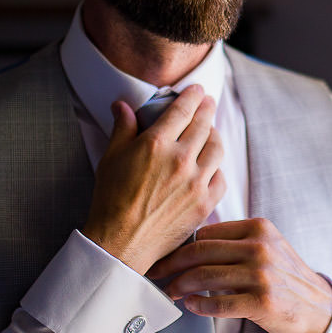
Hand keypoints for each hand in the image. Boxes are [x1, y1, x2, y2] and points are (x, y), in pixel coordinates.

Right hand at [81, 84, 225, 273]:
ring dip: (215, 135)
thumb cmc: (110, 200)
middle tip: (208, 102)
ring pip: (217, 148)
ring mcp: (196, 182)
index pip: (182, 110)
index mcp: (156, 144)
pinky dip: (217, 168)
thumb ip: (122, 128)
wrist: (120, 242)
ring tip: (211, 131)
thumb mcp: (111, 158)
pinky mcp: (205, 203)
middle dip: (207, 109)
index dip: (192, 96)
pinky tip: (211, 165)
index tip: (197, 90)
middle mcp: (181, 159)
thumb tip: (122, 105)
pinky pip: (220, 178)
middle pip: (203, 124)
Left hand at [149, 217, 331, 332]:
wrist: (319, 305)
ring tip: (170, 291)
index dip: (179, 245)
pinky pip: (219, 303)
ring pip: (205, 277)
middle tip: (155, 273)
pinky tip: (190, 306)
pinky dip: (199, 305)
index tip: (164, 255)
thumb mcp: (266, 245)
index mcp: (259, 228)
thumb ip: (234, 240)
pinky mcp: (263, 303)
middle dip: (171, 264)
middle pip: (200, 252)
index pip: (206, 232)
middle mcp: (261, 248)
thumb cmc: (284, 276)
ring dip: (180, 286)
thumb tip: (186, 244)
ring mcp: (263, 276)